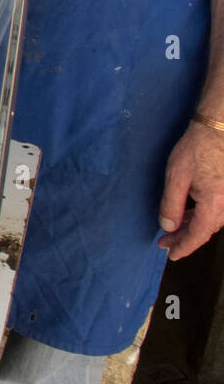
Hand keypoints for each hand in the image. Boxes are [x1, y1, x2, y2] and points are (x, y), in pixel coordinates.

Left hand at [157, 121, 223, 259]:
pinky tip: (187, 215)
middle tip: (164, 242)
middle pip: (206, 229)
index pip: (199, 234)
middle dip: (185, 238)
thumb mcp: (176, 177)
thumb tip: (168, 227)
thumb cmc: (196, 148)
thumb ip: (171, 205)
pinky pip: (217, 210)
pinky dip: (201, 216)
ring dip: (193, 227)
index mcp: (215, 203)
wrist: (219, 128)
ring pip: (212, 220)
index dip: (184, 247)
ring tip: (172, 230)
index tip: (171, 255)